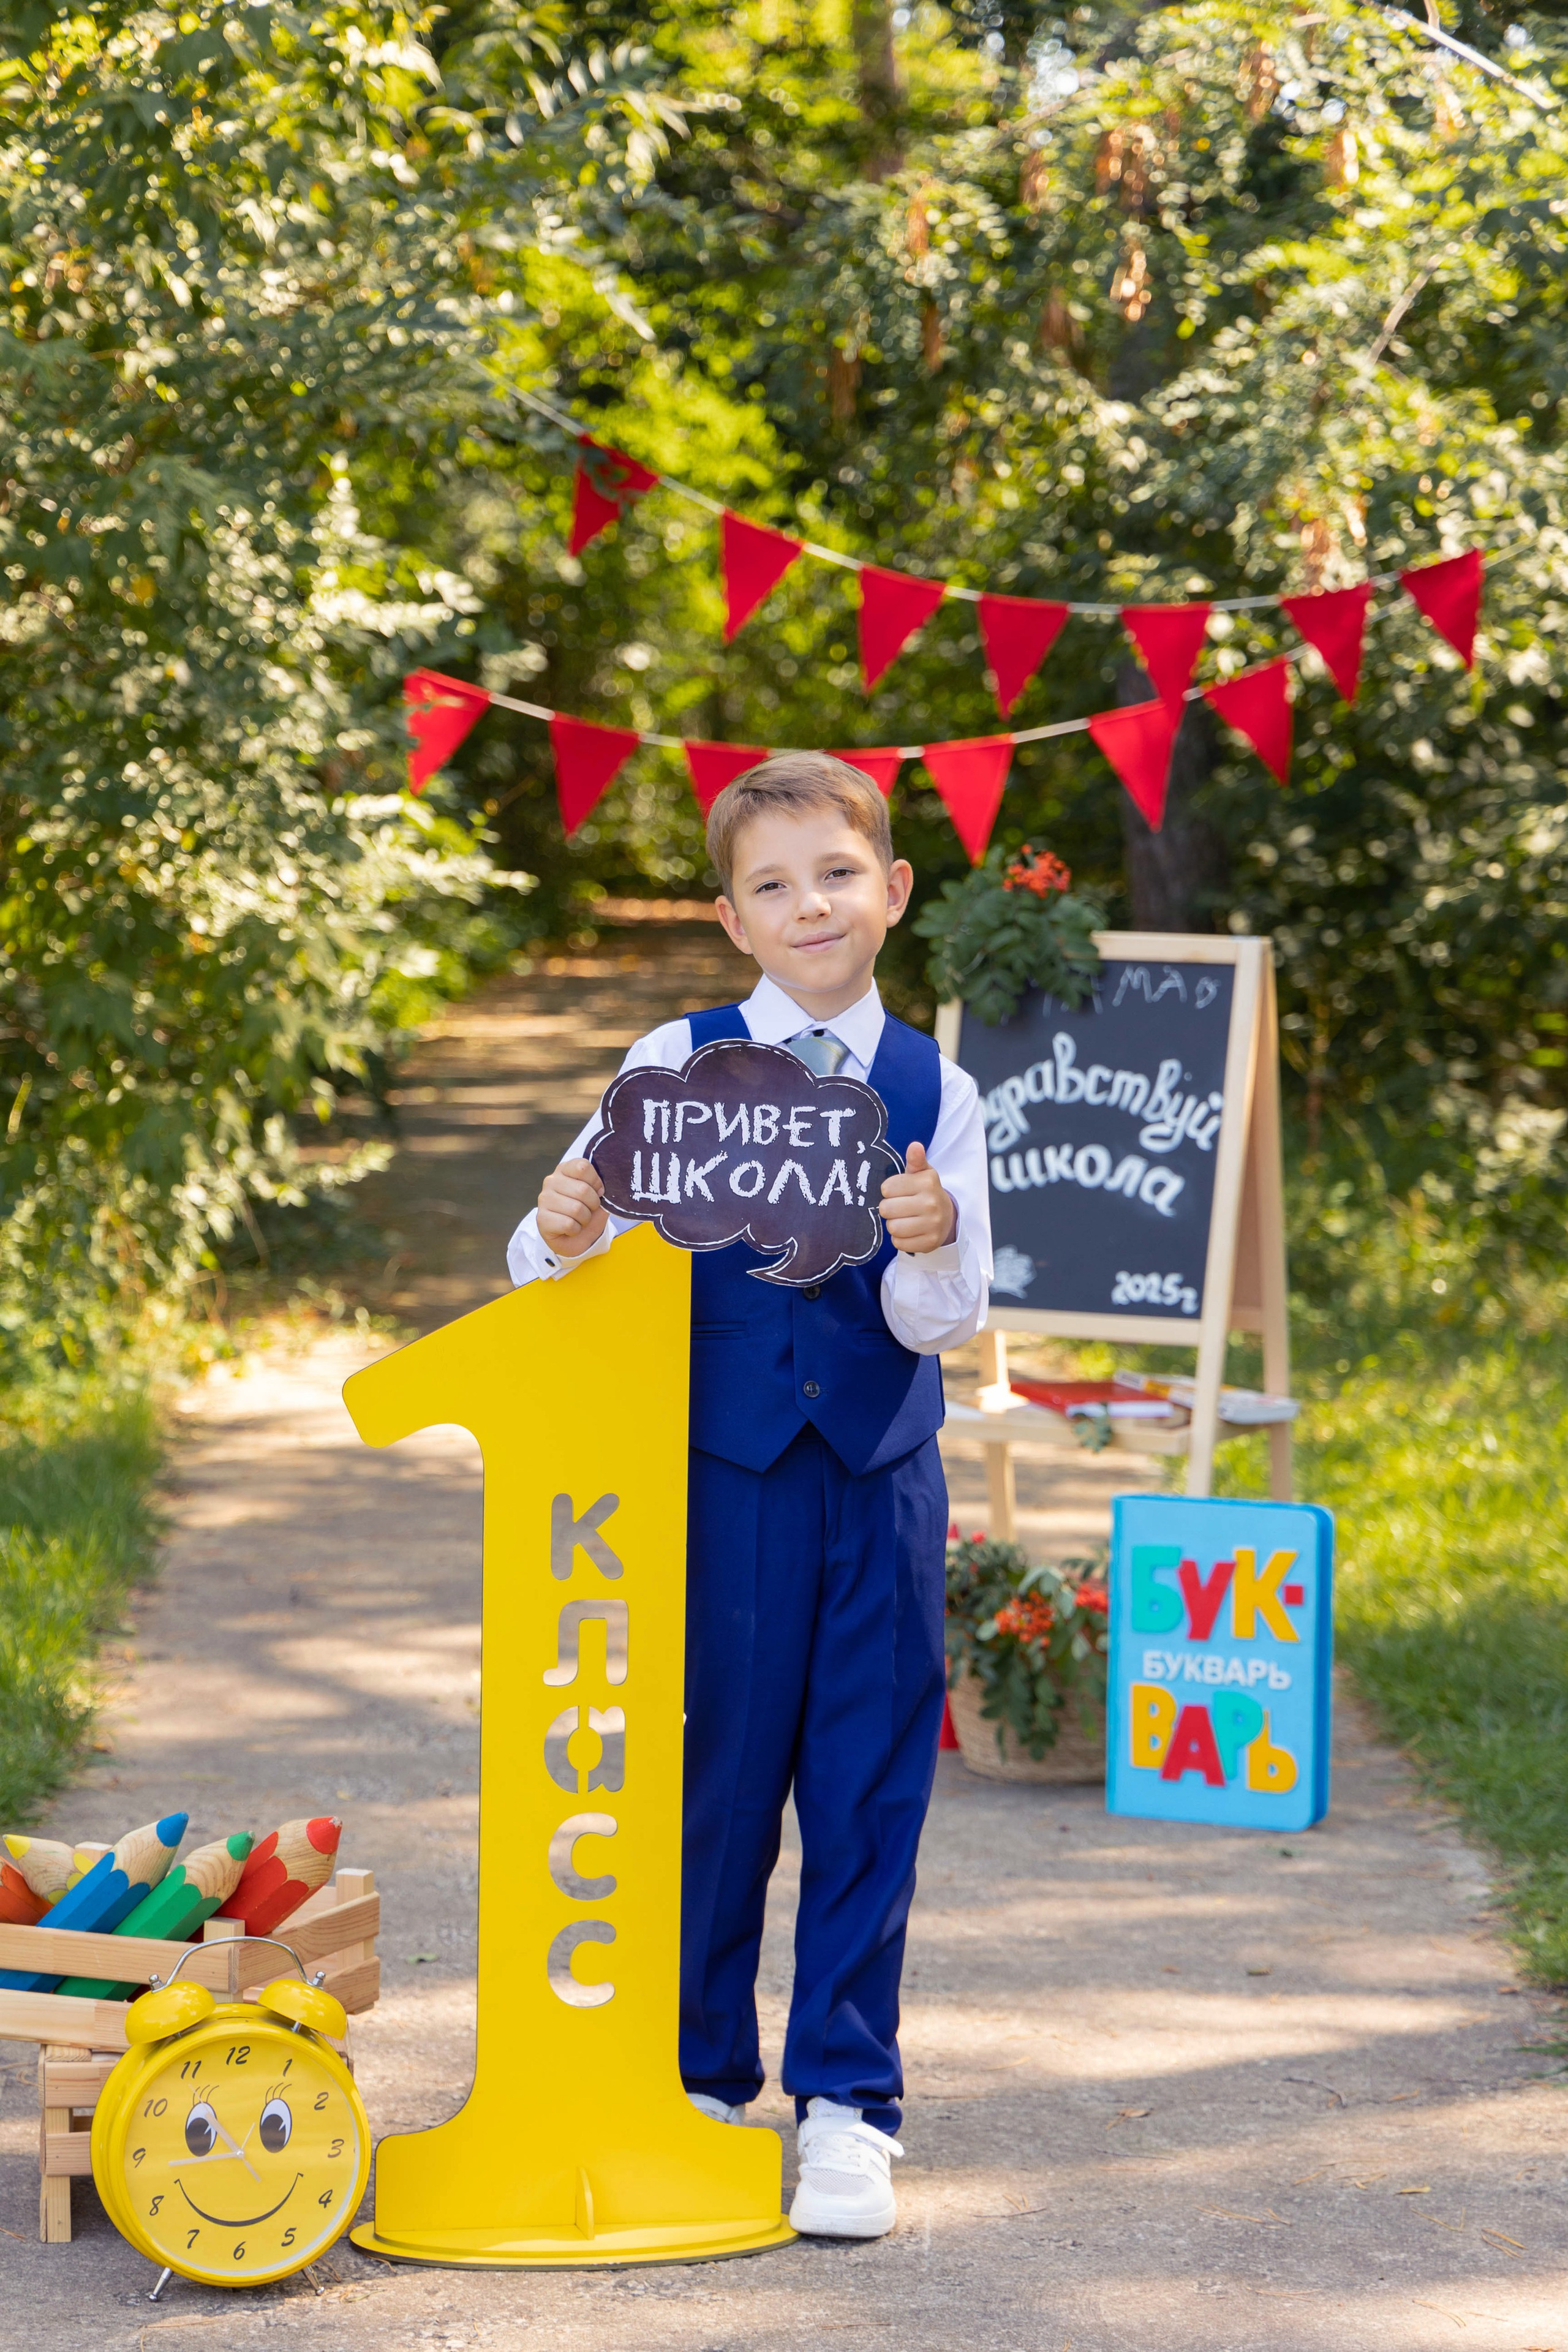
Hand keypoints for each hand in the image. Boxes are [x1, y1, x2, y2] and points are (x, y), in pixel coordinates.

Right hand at [537, 1156, 607, 1257]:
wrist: (577, 1240)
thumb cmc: (587, 1214)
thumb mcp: (598, 1197)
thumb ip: (601, 1186)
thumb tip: (611, 1182)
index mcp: (565, 1170)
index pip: (583, 1166)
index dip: (596, 1182)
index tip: (598, 1192)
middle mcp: (551, 1181)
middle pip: (582, 1189)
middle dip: (592, 1205)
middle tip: (589, 1210)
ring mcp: (544, 1199)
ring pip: (576, 1209)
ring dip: (584, 1219)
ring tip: (579, 1220)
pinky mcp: (541, 1218)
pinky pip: (568, 1224)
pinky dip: (575, 1230)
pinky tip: (570, 1228)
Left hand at [879, 1141, 956, 1255]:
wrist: (947, 1216)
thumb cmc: (926, 1192)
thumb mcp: (921, 1173)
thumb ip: (915, 1160)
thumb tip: (915, 1146)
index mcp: (927, 1182)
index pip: (886, 1188)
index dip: (889, 1190)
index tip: (899, 1191)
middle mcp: (931, 1203)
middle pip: (886, 1209)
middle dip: (889, 1208)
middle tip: (900, 1207)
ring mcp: (932, 1225)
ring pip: (892, 1227)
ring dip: (894, 1224)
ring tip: (904, 1219)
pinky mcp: (929, 1243)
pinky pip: (899, 1243)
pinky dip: (900, 1239)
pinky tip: (910, 1231)